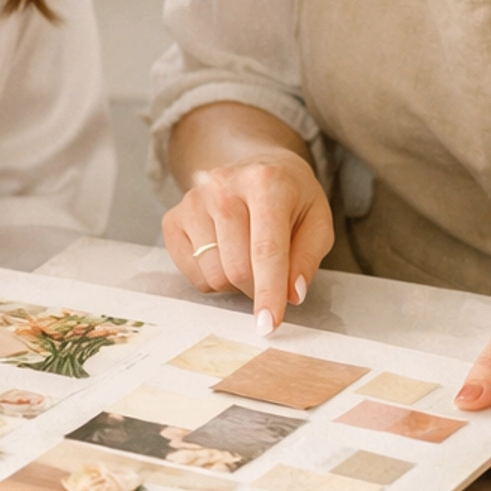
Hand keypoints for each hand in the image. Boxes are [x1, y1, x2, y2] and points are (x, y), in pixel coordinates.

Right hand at [162, 151, 334, 332]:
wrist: (259, 165)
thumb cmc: (292, 199)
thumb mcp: (317, 221)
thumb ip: (307, 257)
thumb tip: (292, 294)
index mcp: (266, 183)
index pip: (266, 249)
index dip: (269, 292)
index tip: (269, 325)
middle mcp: (224, 185)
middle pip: (236, 268)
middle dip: (256, 288)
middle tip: (269, 276)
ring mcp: (194, 200)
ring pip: (212, 274)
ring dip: (234, 283)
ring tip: (246, 258)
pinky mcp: (173, 217)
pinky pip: (191, 274)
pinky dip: (212, 278)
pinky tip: (224, 255)